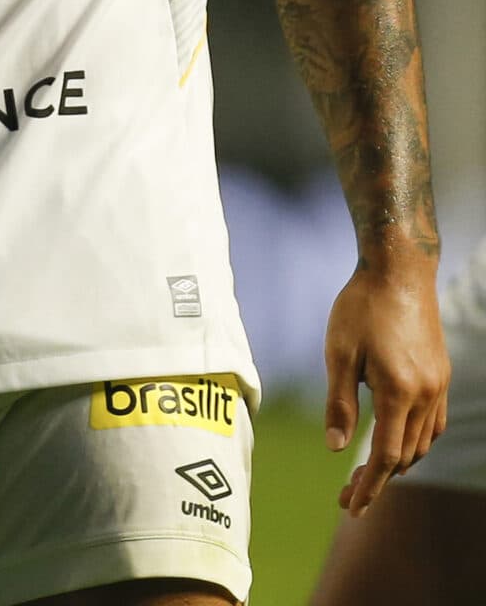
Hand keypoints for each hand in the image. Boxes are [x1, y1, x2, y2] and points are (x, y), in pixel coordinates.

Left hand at [324, 262, 449, 516]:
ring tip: (369, 476)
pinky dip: (415, 440)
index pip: (386, 455)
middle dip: (378, 480)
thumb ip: (339, 403)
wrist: (399, 271)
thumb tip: (336, 448)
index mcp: (398, 391)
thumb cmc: (360, 308)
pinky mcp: (440, 375)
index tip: (351, 506)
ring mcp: (438, 385)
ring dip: (399, 462)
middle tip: (348, 498)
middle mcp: (426, 394)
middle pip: (407, 455)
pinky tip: (397, 442)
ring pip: (423, 441)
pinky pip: (432, 422)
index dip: (369, 485)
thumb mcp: (338, 354)